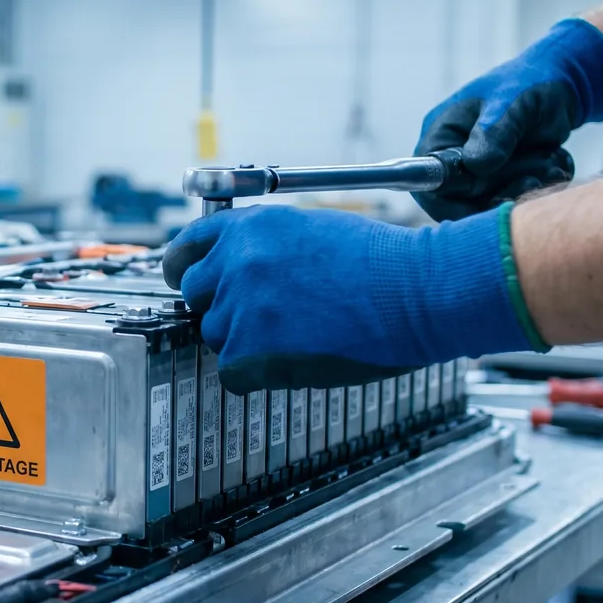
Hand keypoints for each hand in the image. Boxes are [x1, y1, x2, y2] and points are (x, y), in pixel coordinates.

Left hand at [162, 205, 541, 393]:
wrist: (416, 292)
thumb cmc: (380, 262)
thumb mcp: (310, 228)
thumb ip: (263, 245)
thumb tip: (235, 266)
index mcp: (249, 227)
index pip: (186, 248)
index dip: (188, 269)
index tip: (188, 281)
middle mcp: (236, 262)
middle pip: (196, 295)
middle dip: (223, 306)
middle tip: (265, 316)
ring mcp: (241, 308)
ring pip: (218, 336)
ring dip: (247, 342)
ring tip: (299, 333)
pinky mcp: (252, 351)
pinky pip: (232, 374)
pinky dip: (258, 375)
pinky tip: (296, 359)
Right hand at [415, 18, 602, 220]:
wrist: (564, 86)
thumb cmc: (530, 83)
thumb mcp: (512, 101)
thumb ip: (494, 132)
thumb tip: (476, 166)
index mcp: (442, 135)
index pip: (427, 181)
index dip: (446, 200)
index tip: (482, 203)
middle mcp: (454, 158)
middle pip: (461, 200)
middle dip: (499, 191)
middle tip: (533, 175)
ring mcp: (480, 172)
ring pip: (491, 204)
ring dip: (524, 188)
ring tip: (549, 163)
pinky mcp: (504, 181)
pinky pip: (514, 200)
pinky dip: (538, 188)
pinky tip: (553, 164)